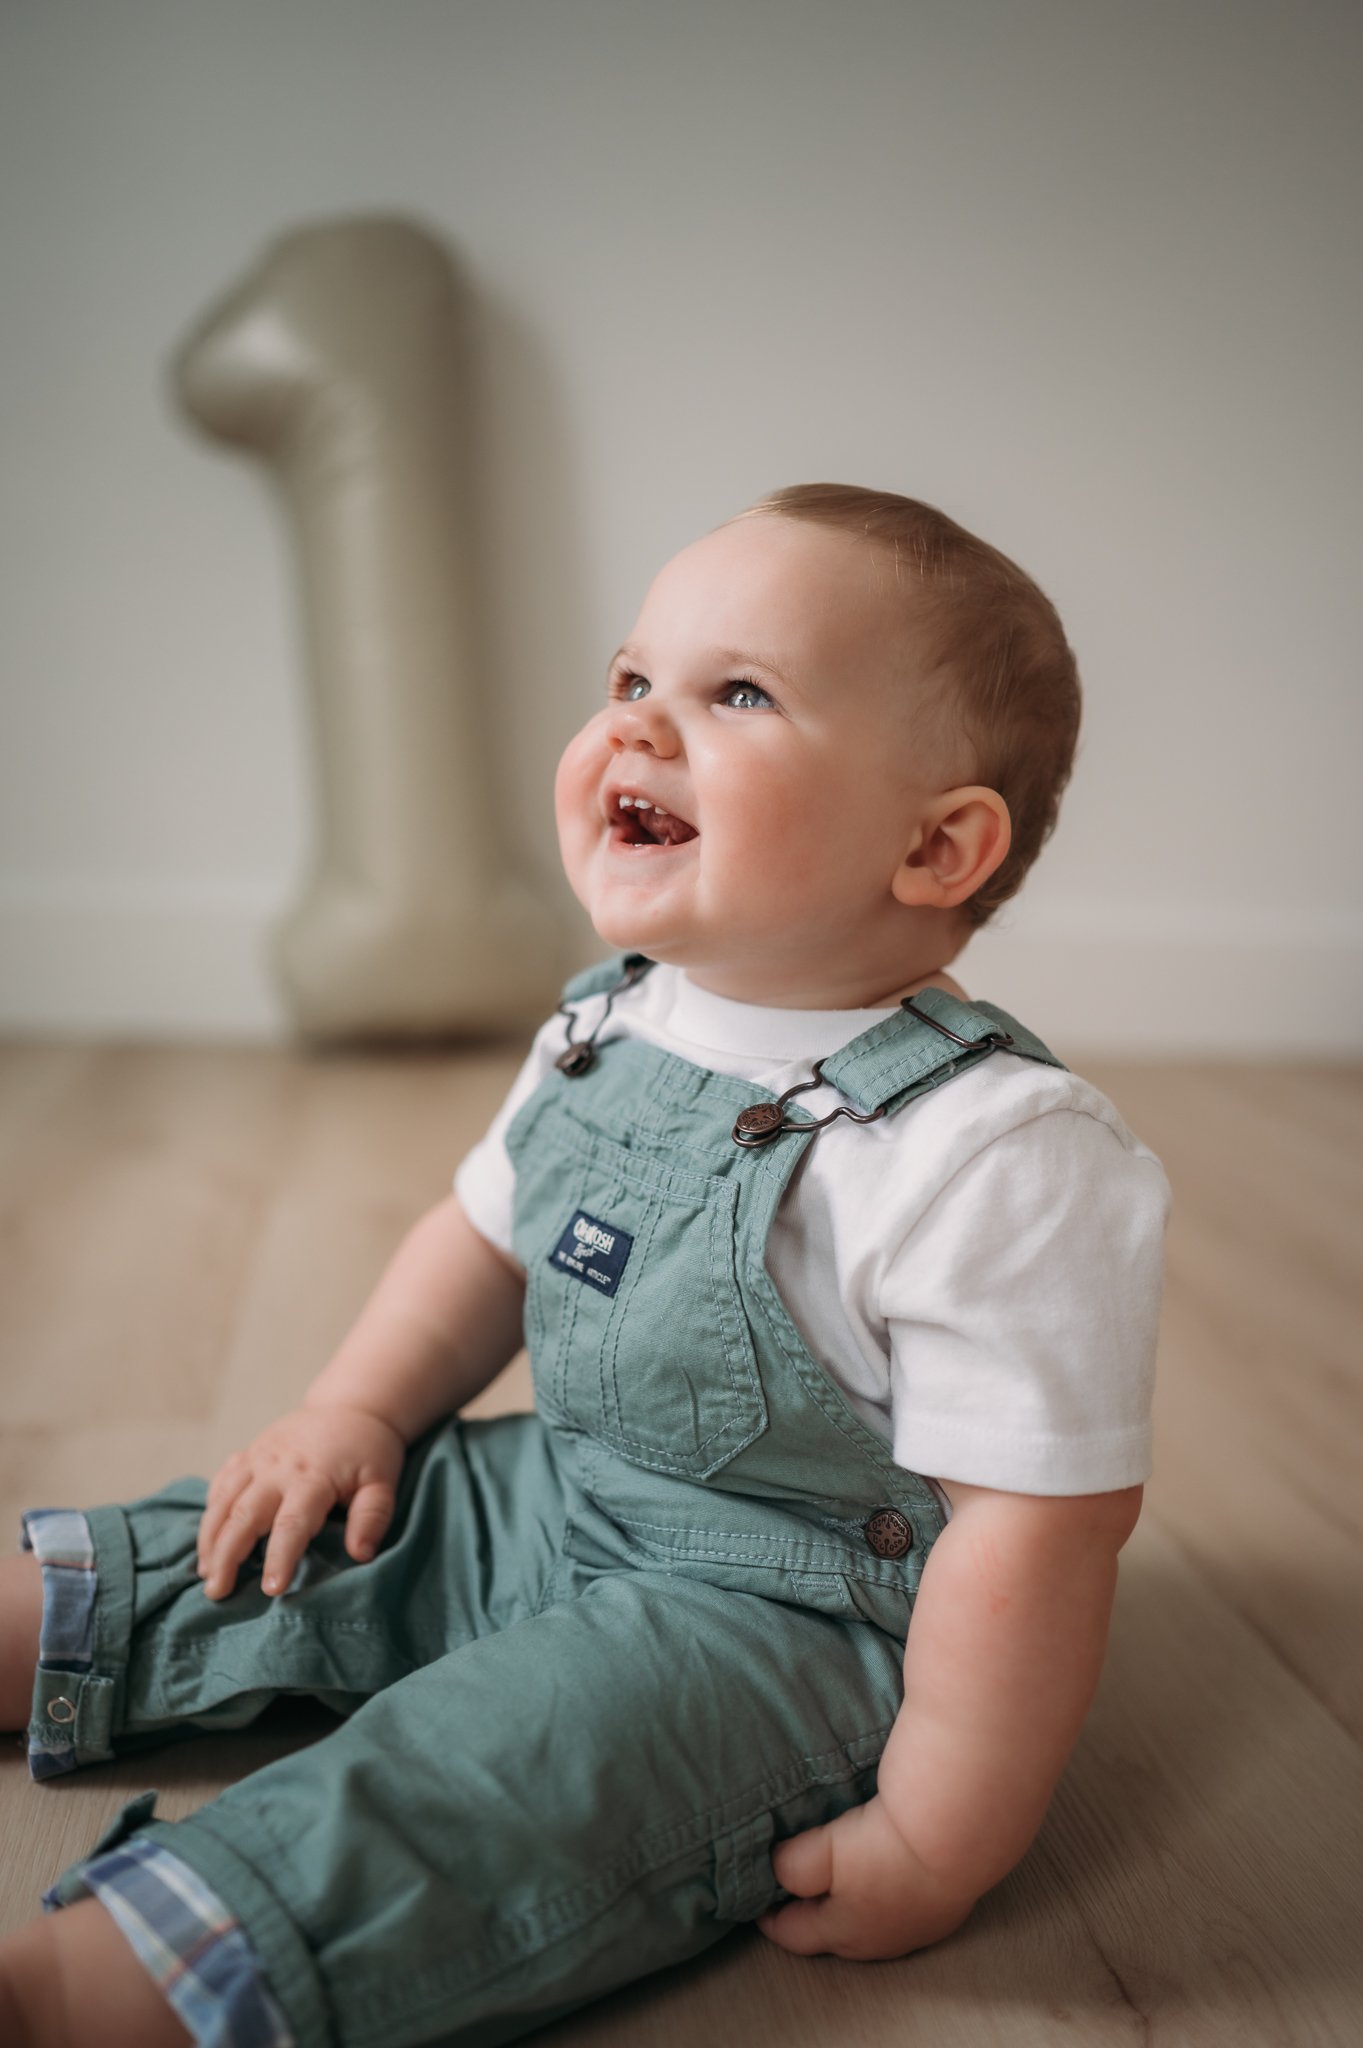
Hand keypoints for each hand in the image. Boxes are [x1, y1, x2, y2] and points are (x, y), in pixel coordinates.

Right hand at [196, 1404, 404, 1599]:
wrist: (349, 1406)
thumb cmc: (368, 1450)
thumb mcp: (382, 1481)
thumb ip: (373, 1516)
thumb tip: (360, 1554)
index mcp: (313, 1476)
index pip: (291, 1524)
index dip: (279, 1558)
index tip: (270, 1590)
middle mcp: (277, 1467)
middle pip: (243, 1516)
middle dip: (226, 1556)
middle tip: (217, 1593)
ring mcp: (258, 1458)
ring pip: (222, 1500)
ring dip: (210, 1539)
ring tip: (205, 1574)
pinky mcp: (248, 1453)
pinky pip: (221, 1482)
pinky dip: (210, 1511)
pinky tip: (209, 1539)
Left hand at [757, 1795, 975, 1960]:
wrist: (956, 1833)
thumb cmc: (886, 1845)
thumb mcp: (822, 1851)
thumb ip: (791, 1865)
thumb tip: (777, 1868)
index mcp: (843, 1930)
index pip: (794, 1935)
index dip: (771, 1919)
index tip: (757, 1903)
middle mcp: (879, 1940)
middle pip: (834, 1934)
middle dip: (812, 1913)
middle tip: (796, 1887)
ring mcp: (917, 1928)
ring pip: (873, 1923)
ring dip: (854, 1904)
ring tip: (844, 1876)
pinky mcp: (946, 1906)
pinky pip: (907, 1907)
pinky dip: (891, 1893)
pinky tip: (892, 1870)